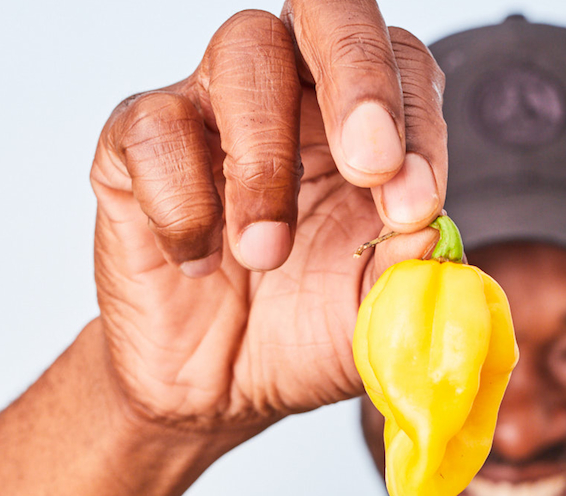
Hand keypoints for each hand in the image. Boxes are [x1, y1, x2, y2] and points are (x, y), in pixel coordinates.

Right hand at [89, 3, 445, 436]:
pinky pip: (156, 125)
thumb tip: (427, 222)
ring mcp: (214, 106)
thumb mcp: (372, 309)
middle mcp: (294, 93)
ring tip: (266, 255)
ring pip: (245, 49)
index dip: (418, 122)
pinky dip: (183, 202)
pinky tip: (200, 262)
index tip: (415, 205)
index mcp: (364, 124)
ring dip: (266, 161)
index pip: (403, 66)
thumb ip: (406, 264)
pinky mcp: (137, 142)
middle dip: (359, 76)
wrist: (219, 387)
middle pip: (328, 12)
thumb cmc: (304, 329)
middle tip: (370, 164)